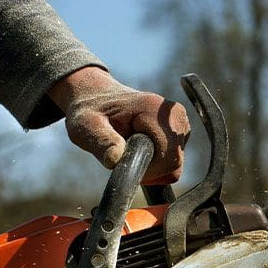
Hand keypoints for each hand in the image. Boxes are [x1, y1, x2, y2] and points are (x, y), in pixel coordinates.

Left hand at [48, 67, 190, 184]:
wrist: (97, 96)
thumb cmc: (90, 111)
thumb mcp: (87, 127)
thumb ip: (102, 142)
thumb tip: (115, 160)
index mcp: (155, 110)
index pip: (168, 158)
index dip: (147, 170)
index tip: (124, 162)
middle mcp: (175, 115)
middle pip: (175, 163)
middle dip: (149, 170)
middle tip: (124, 157)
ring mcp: (180, 123)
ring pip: (175, 165)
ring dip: (152, 167)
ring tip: (130, 149)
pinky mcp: (181, 131)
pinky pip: (174, 161)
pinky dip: (157, 163)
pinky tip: (140, 149)